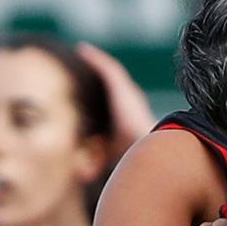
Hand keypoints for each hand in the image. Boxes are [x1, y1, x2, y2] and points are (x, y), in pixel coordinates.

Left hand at [78, 42, 156, 157]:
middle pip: (114, 83)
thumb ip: (95, 162)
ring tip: (82, 52)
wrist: (145, 149)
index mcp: (130, 115)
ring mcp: (128, 92)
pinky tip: (82, 50)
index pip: (116, 100)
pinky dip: (95, 58)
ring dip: (97, 62)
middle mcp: (132, 99)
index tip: (91, 93)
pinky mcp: (122, 87)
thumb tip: (81, 176)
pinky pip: (107, 67)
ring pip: (110, 72)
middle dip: (101, 73)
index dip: (105, 95)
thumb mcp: (107, 156)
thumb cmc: (130, 156)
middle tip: (84, 66)